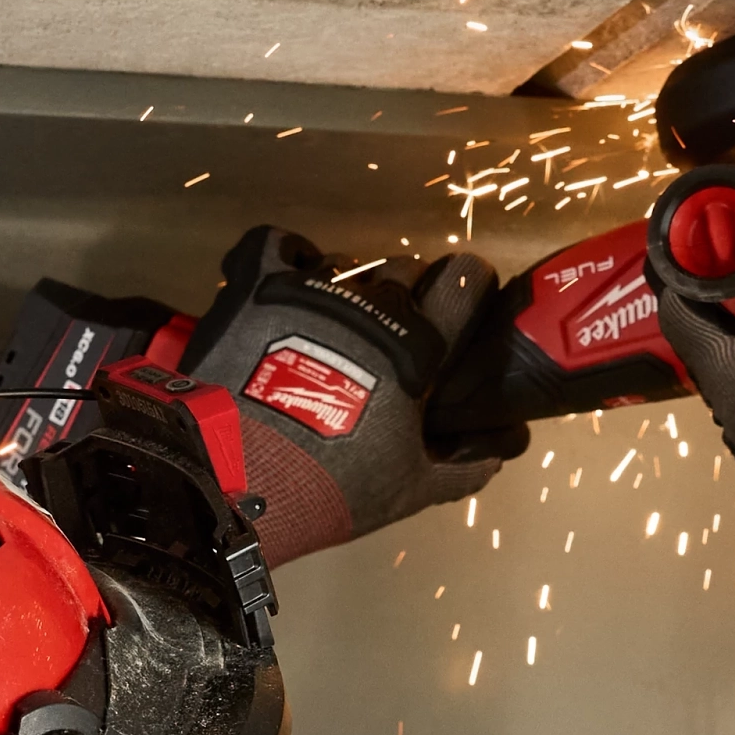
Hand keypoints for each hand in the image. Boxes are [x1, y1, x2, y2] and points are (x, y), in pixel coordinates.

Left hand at [171, 228, 519, 561]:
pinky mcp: (254, 288)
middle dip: (408, 293)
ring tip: (333, 320)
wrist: (239, 484)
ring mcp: (309, 290)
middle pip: (405, 269)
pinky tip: (289, 276)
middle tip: (389, 333)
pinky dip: (286, 254)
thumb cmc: (332, 487)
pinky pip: (275, 244)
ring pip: (344, 263)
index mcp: (415, 347)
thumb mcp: (410, 489)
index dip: (469, 287)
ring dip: (348, 285)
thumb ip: (462, 469)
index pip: (464, 283)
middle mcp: (369, 305)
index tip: (460, 303)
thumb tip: (495, 455)